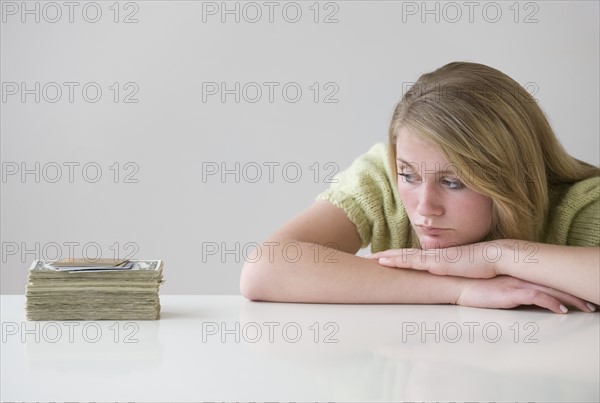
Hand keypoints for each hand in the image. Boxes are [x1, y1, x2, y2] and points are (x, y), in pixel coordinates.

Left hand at [365, 242, 501, 278]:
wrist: (497, 258)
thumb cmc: (485, 267)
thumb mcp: (466, 272)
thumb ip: (456, 275)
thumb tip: (451, 280)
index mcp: (439, 259)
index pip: (413, 257)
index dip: (398, 257)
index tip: (383, 259)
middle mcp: (433, 257)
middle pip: (404, 255)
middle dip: (385, 256)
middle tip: (368, 257)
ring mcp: (433, 258)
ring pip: (403, 256)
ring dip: (385, 257)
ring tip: (369, 258)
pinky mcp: (436, 263)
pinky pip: (411, 261)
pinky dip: (396, 260)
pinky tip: (384, 261)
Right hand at [456, 275, 594, 312]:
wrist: (457, 284)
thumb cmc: (473, 287)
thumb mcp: (496, 286)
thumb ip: (511, 288)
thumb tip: (523, 296)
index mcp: (519, 274)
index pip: (548, 278)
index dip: (566, 285)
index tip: (581, 293)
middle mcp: (522, 277)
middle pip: (556, 283)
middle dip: (576, 293)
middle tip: (593, 302)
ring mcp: (518, 283)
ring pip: (552, 290)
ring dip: (572, 299)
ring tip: (588, 308)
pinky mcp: (512, 292)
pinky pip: (537, 297)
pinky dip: (552, 303)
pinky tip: (562, 310)